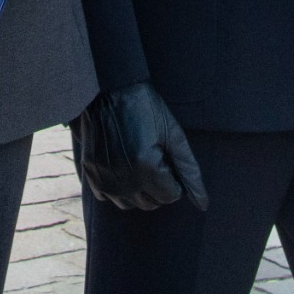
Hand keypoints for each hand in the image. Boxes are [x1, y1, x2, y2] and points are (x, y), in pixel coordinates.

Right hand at [74, 81, 207, 212]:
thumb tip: (203, 204)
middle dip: (158, 184)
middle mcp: (124, 179)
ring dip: (138, 189)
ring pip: (130, 203)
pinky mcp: (90, 174)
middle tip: (153, 155)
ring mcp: (104, 178)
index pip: (171, 195)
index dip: (173, 176)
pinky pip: (108, 196)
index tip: (166, 155)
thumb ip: (189, 171)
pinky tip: (121, 164)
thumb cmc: (144, 107)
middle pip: (152, 202)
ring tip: (138, 160)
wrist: (108, 88)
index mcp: (147, 167)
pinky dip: (118, 187)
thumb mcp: (173, 134)